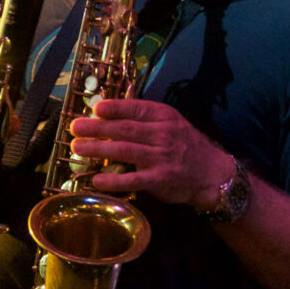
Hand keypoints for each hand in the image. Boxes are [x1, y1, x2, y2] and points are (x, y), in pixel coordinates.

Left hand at [69, 99, 234, 208]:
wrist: (214, 174)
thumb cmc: (187, 147)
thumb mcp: (172, 124)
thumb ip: (146, 118)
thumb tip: (112, 111)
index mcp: (164, 117)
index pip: (135, 109)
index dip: (113, 108)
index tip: (94, 108)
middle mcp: (162, 135)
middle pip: (124, 129)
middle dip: (96, 128)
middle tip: (75, 128)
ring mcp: (161, 157)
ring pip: (124, 150)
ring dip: (98, 149)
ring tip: (77, 148)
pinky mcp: (160, 180)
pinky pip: (132, 179)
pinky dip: (113, 180)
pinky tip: (97, 180)